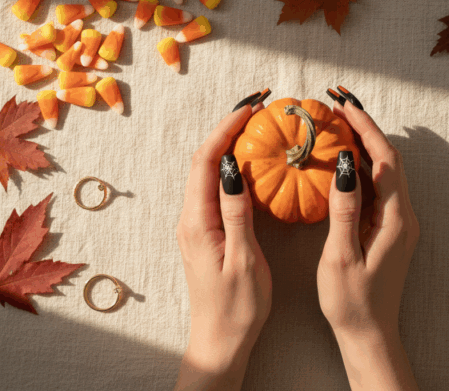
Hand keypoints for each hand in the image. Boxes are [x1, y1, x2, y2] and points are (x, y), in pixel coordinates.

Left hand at [175, 103, 271, 390]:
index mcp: (198, 222)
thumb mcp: (243, 260)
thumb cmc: (236, 308)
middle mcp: (191, 218)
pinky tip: (253, 163)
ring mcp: (198, 224)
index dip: (226, 129)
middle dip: (228, 128)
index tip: (250, 107)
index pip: (207, 162)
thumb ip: (236, 213)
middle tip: (257, 107)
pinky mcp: (207, 232)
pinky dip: (233, 166)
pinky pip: (216, 188)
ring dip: (230, 144)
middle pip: (204, 160)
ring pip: (210, 172)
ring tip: (257, 126)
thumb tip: (233, 166)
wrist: (220, 341)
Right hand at [318, 99, 419, 389]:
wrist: (370, 333)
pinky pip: (379, 187)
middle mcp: (405, 216)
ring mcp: (400, 222)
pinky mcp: (391, 229)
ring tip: (337, 123)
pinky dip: (363, 166)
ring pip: (386, 170)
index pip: (384, 159)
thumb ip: (345, 208)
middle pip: (389, 158)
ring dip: (364, 144)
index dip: (365, 127)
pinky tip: (342, 161)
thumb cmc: (352, 301)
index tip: (343, 103)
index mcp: (396, 219)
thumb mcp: (341, 256)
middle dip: (366, 127)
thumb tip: (344, 163)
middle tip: (337, 103)